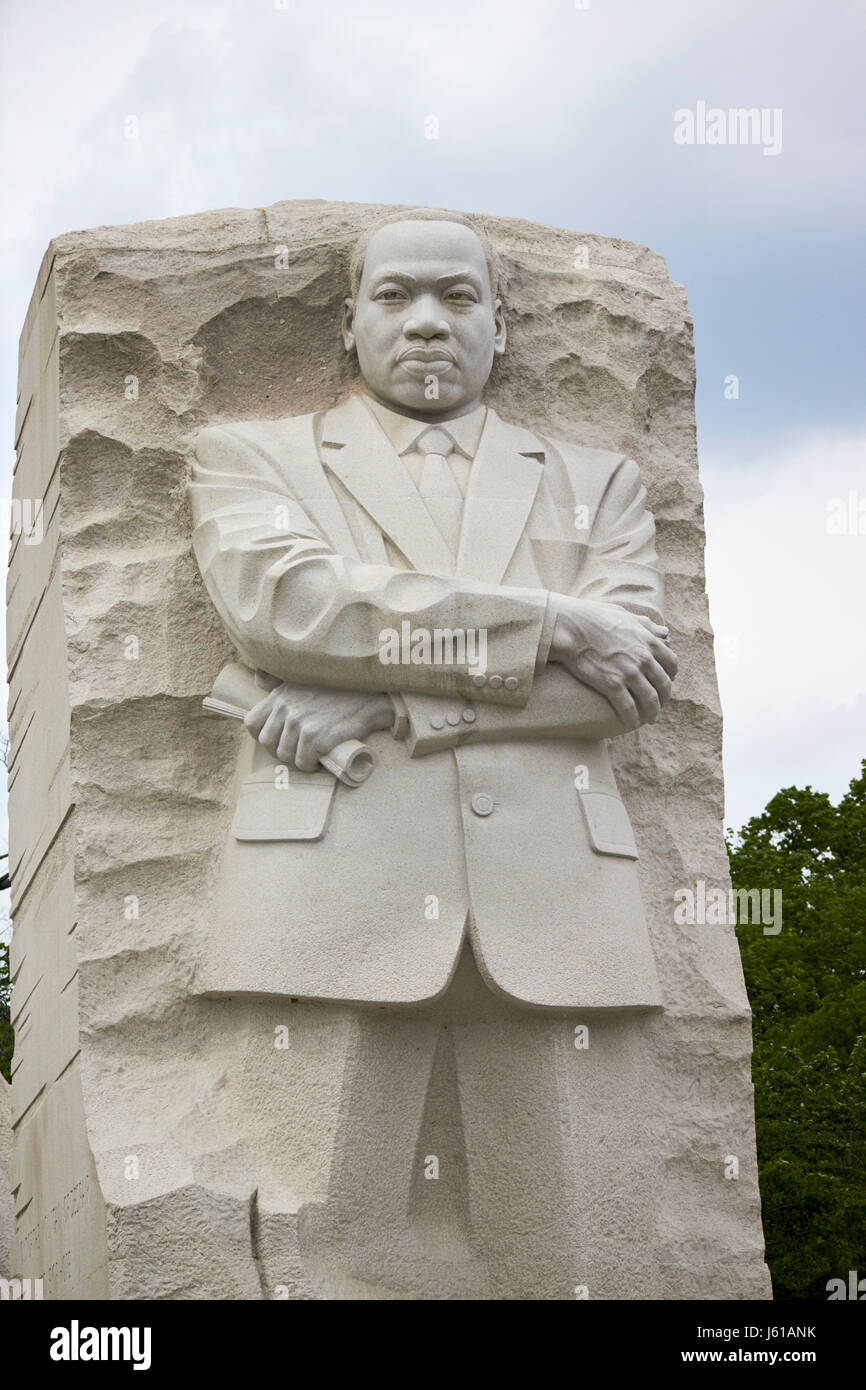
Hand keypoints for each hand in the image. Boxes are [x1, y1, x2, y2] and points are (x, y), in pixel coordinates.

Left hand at [244, 684, 393, 769]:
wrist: (371, 696)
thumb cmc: (340, 690)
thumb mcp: (304, 678)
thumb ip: (279, 679)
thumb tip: (257, 678)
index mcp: (280, 694)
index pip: (252, 722)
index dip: (262, 736)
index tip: (276, 741)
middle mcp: (286, 707)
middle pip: (267, 743)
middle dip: (280, 752)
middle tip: (297, 752)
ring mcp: (300, 722)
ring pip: (285, 755)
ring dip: (297, 760)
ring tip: (310, 756)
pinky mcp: (316, 736)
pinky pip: (303, 762)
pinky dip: (310, 766)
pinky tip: (319, 761)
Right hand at [548, 595, 676, 729]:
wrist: (571, 626)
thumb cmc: (594, 617)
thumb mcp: (625, 615)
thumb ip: (647, 626)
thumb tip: (665, 633)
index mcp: (649, 641)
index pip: (671, 663)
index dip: (671, 676)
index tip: (665, 682)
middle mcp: (644, 658)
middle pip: (664, 685)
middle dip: (664, 698)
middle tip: (659, 705)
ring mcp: (629, 672)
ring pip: (650, 700)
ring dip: (652, 713)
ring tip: (650, 719)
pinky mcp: (612, 684)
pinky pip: (628, 708)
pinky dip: (633, 719)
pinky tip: (631, 724)